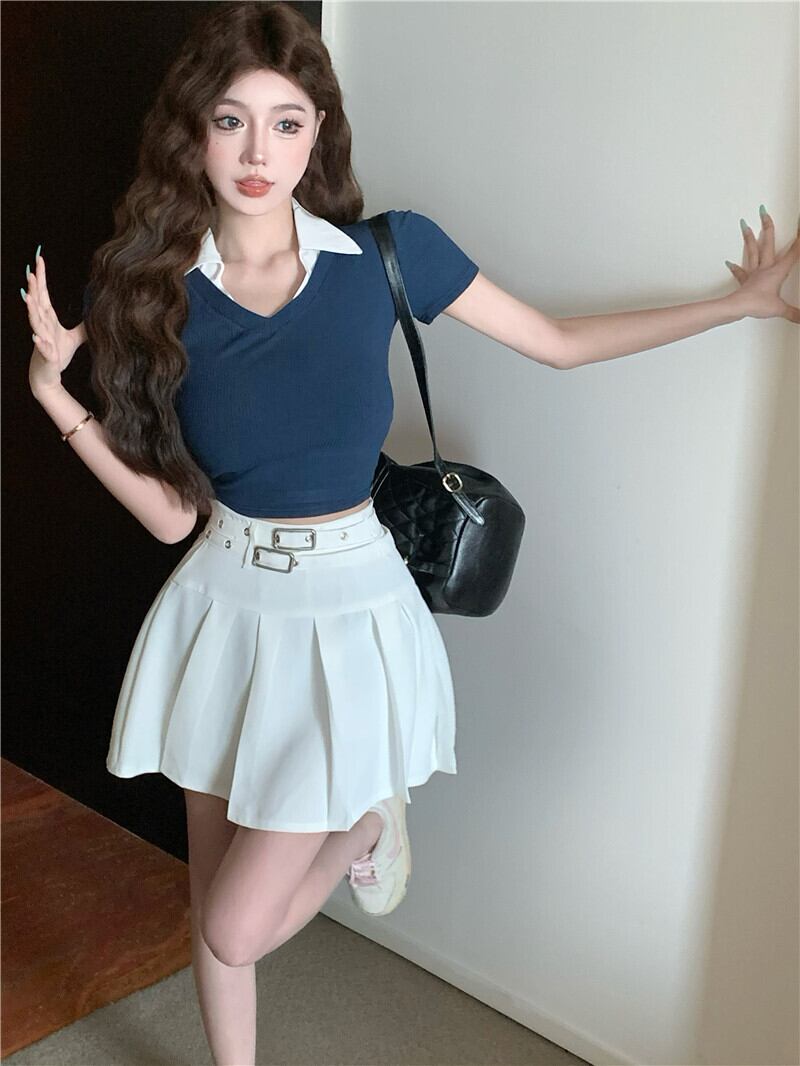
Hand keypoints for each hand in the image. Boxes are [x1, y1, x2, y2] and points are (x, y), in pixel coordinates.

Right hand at [23, 251, 83, 395]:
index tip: (39, 259)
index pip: (44, 294)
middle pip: (37, 303)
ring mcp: (42, 339)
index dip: (42, 277)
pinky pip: (42, 348)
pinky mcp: (45, 355)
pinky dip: (39, 342)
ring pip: (35, 322)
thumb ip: (83, 326)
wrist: (49, 374)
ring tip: (28, 295)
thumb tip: (95, 314)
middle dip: (34, 287)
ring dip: (31, 309)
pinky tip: (36, 337)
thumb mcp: (73, 338)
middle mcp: (43, 326)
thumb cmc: (57, 354)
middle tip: (31, 271)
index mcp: (48, 319)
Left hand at [725, 208, 799, 322]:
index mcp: (777, 271)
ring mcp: (753, 273)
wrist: (737, 307)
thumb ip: (793, 313)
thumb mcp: (780, 309)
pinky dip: (735, 267)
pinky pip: (740, 272)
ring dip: (749, 237)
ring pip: (752, 251)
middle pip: (767, 242)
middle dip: (767, 226)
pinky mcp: (744, 281)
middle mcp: (765, 268)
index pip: (793, 252)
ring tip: (745, 224)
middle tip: (763, 210)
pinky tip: (729, 262)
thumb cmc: (757, 304)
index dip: (799, 238)